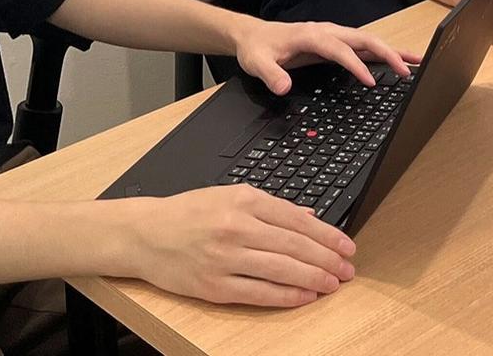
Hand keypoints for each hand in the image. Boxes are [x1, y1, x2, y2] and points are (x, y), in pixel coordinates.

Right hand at [130, 184, 356, 306]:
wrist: (145, 234)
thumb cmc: (189, 213)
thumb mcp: (231, 196)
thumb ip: (272, 207)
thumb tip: (309, 216)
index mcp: (244, 200)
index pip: (297, 220)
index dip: (327, 236)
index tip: (346, 246)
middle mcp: (236, 228)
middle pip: (294, 246)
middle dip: (327, 259)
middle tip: (348, 268)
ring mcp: (225, 258)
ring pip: (281, 270)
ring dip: (313, 278)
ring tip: (333, 283)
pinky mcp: (214, 286)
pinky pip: (259, 293)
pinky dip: (286, 296)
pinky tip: (305, 296)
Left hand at [233, 18, 420, 94]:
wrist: (254, 36)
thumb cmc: (258, 48)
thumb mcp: (257, 62)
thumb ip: (271, 75)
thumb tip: (284, 87)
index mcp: (312, 35)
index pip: (341, 50)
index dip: (356, 65)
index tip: (370, 81)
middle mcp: (328, 32)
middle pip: (364, 40)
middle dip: (388, 53)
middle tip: (409, 69)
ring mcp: (334, 36)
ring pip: (368, 41)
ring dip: (392, 51)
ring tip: (416, 62)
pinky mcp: (335, 43)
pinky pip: (363, 46)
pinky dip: (382, 53)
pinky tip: (396, 61)